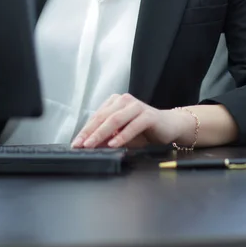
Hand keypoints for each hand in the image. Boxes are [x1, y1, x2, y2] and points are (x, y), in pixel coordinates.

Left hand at [71, 93, 188, 148]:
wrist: (170, 126)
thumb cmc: (144, 130)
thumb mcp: (122, 135)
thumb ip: (107, 138)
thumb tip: (90, 145)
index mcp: (115, 102)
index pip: (96, 116)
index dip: (85, 130)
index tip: (76, 143)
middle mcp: (124, 100)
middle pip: (103, 117)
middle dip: (90, 132)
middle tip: (80, 145)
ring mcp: (136, 106)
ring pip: (115, 119)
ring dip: (102, 133)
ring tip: (92, 145)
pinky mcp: (148, 115)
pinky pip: (133, 125)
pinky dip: (122, 135)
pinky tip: (114, 144)